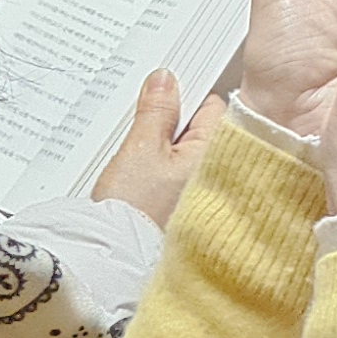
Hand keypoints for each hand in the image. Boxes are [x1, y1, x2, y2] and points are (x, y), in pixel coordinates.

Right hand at [88, 71, 213, 223]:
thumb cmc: (136, 212)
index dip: (183, 97)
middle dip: (170, 123)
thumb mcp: (142, 149)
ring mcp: (202, 190)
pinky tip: (137, 176)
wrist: (117, 257)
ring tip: (136, 159)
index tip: (160, 94)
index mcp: (218, 151)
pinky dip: (158, 169)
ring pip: (183, 152)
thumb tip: (165, 81)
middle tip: (141, 128)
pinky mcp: (183, 205)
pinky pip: (174, 174)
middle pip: (197, 128)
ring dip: (162, 148)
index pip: (211, 105)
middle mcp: (219, 171)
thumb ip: (157, 111)